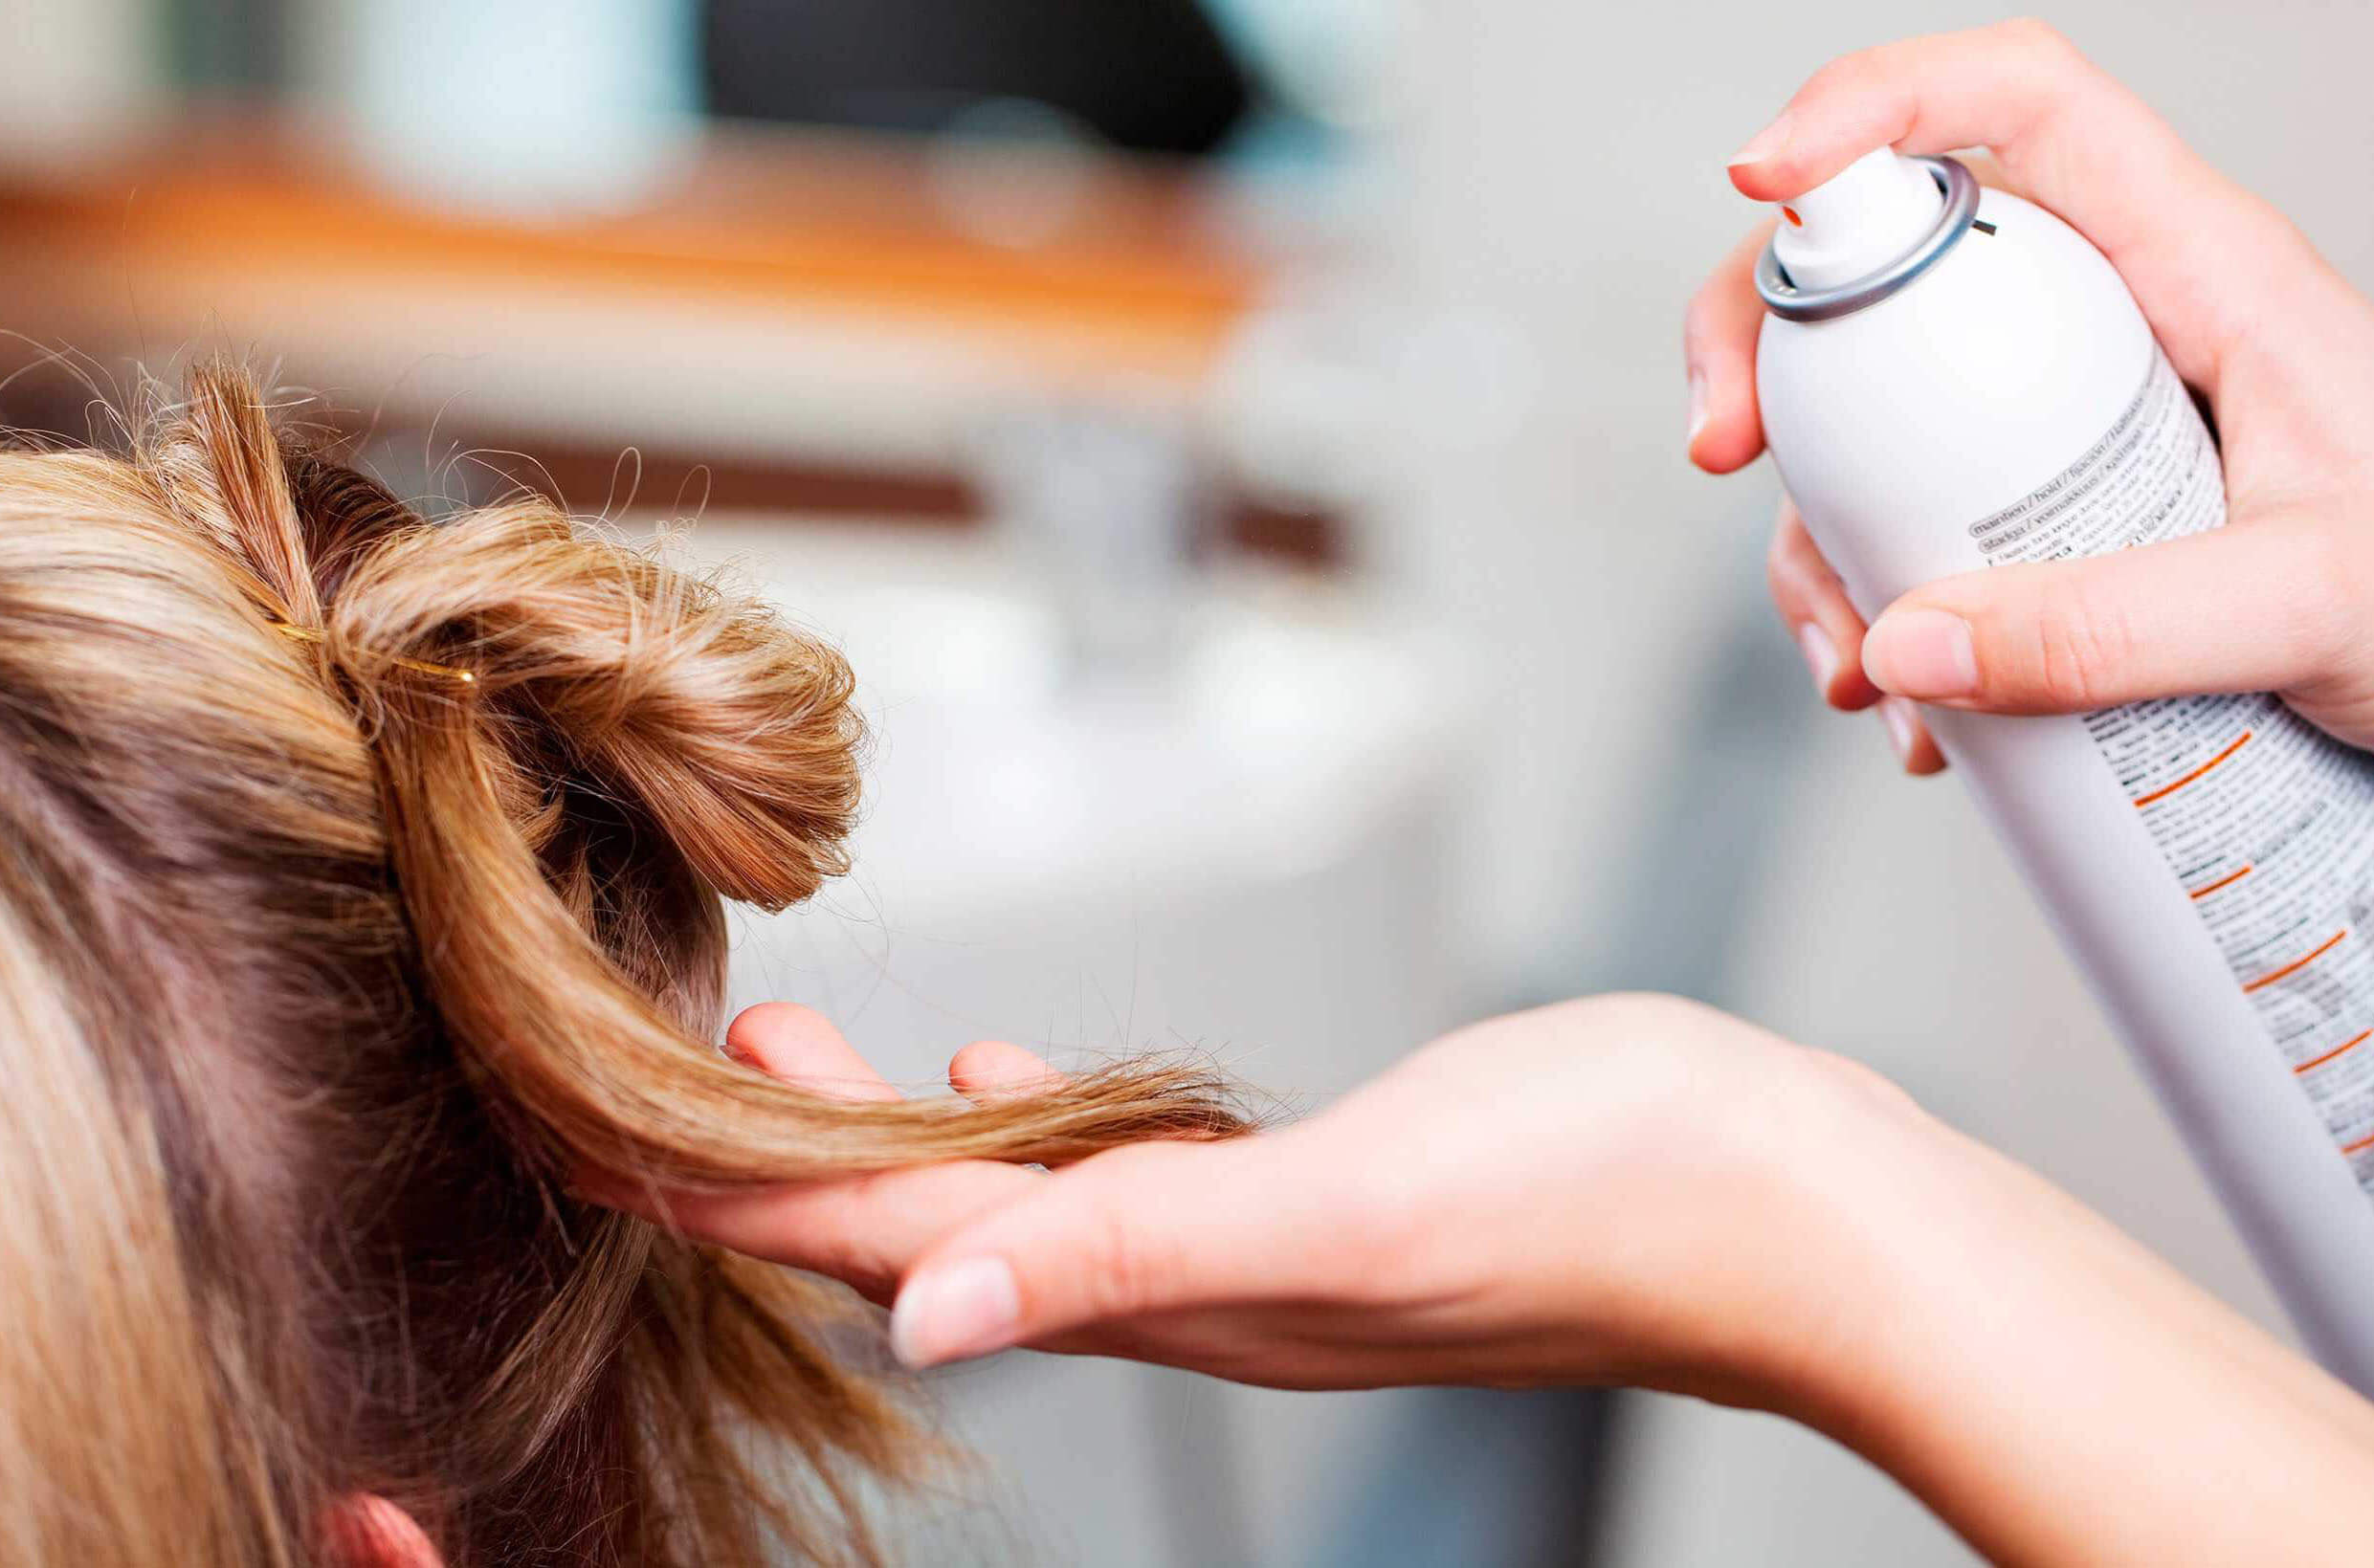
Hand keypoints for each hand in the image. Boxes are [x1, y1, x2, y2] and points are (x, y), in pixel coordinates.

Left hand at [606, 994, 1941, 1412]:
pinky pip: (1113, 1166)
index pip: (887, 1254)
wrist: (1773, 1201)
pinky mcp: (1308, 1189)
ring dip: (881, 1138)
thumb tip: (916, 1317)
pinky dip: (1026, 1123)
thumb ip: (1128, 1249)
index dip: (734, 1200)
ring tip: (783, 1055)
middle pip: (911, 1232)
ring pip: (1001, 1198)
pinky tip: (1000, 1073)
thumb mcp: (1340, 1212)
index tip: (600, 1136)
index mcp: (1163, 1292)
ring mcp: (1245, 1244)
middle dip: (768, 1163)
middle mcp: (1181, 1283)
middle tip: (646, 1068)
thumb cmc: (1595, 1198)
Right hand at [1685, 20, 2373, 786]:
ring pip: (1884, 416)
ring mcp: (2080, 416)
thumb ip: (2114, 629)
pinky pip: (1926, 528)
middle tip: (1724, 451)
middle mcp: (2118, 319)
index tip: (1763, 177)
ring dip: (1818, 528)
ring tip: (1854, 668)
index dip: (1876, 103)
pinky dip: (1883, 612)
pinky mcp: (2068, 513)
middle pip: (1893, 257)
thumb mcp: (2313, 610)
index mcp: (2200, 265)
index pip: (2021, 100)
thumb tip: (1909, 638)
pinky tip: (1917, 710)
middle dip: (1772, 341)